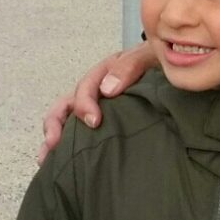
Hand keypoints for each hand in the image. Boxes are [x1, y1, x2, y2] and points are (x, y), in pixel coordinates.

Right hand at [38, 42, 157, 163]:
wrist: (174, 65)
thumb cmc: (160, 61)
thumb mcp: (148, 56)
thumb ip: (131, 66)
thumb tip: (107, 90)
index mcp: (106, 71)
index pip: (87, 87)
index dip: (85, 104)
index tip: (94, 122)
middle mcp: (96, 87)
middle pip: (67, 103)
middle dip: (56, 124)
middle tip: (53, 144)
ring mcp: (97, 103)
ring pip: (67, 118)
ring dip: (54, 136)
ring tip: (46, 159)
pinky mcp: (103, 118)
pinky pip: (79, 129)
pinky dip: (67, 144)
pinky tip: (60, 163)